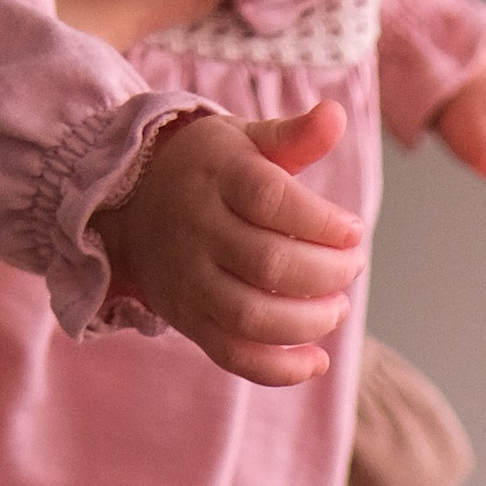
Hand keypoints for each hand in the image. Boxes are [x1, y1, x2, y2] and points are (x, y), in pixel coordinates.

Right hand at [103, 102, 360, 389]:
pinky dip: (279, 369)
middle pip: (269, 264)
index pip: (272, 200)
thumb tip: (334, 116)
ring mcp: (190, 281)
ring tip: (337, 308)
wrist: (132, 204)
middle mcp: (198, 231)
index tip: (353, 230)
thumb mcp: (244, 140)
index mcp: (218, 178)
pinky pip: (232, 356)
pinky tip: (317, 362)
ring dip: (308, 322)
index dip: (321, 222)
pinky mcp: (189, 320)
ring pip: (251, 317)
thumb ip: (293, 136)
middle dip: (326, 273)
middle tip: (350, 266)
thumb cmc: (209, 170)